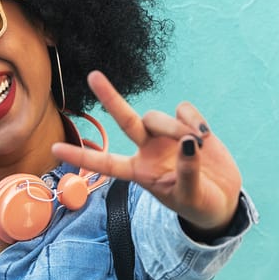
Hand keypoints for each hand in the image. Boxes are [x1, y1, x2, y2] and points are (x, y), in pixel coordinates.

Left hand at [51, 71, 241, 235]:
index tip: (55, 147)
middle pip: (125, 120)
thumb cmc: (199, 204)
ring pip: (159, 116)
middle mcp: (148, 150)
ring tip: (197, 144)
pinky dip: (193, 119)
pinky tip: (204, 135)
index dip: (81, 157)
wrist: (223, 199)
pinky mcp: (187, 125)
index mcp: (140, 173)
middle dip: (110, 98)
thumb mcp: (191, 196)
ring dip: (176, 127)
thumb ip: (187, 171)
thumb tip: (189, 143)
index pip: (106, 164)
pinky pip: (183, 110)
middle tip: (93, 75)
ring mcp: (166, 136)